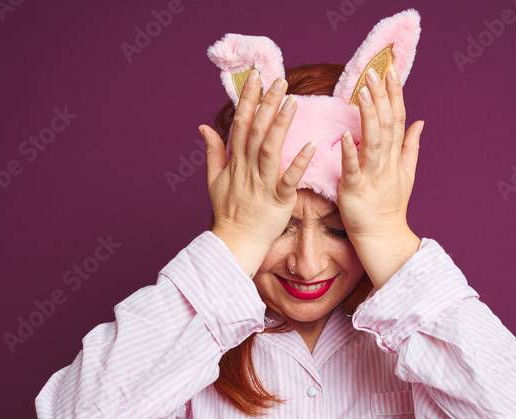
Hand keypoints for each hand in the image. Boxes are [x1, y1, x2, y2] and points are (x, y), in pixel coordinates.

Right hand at [200, 71, 315, 275]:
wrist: (234, 244)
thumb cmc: (228, 213)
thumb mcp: (214, 180)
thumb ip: (213, 152)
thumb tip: (204, 127)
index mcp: (235, 162)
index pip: (241, 124)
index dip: (248, 100)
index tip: (256, 78)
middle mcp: (247, 169)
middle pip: (256, 130)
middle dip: (267, 104)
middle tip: (280, 80)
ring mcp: (262, 184)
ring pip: (271, 149)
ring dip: (281, 125)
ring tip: (293, 102)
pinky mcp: (278, 200)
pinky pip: (289, 179)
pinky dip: (299, 162)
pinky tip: (312, 145)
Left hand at [337, 66, 423, 241]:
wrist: (383, 237)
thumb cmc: (390, 206)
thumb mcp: (406, 173)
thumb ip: (411, 146)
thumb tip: (420, 122)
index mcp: (395, 156)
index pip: (398, 119)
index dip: (395, 95)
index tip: (390, 72)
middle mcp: (386, 163)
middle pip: (387, 125)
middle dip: (381, 98)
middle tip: (373, 73)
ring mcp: (372, 176)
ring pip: (374, 142)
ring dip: (369, 117)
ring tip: (363, 94)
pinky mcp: (355, 190)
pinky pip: (353, 169)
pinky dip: (350, 152)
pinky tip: (345, 135)